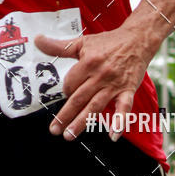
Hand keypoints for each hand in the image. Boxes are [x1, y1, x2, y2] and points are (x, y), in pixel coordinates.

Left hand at [34, 26, 150, 140]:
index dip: (66, 89)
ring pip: (95, 106)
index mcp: (88, 63)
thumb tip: (37, 40)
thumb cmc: (109, 42)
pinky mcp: (128, 90)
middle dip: (65, 115)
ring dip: (82, 122)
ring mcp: (114, 84)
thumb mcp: (82, 42)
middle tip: (55, 130)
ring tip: (70, 135)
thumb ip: (58, 46)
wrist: (137, 40)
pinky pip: (124, 108)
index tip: (67, 92)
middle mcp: (100, 75)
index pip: (70, 83)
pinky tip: (113, 135)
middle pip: (79, 98)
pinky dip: (119, 122)